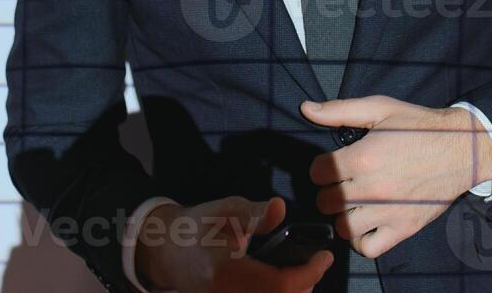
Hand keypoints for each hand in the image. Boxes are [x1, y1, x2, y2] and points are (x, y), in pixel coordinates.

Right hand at [134, 194, 333, 292]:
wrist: (166, 249)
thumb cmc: (197, 226)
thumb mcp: (224, 210)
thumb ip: (253, 213)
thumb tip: (280, 208)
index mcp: (227, 273)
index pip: (281, 284)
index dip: (310, 272)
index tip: (325, 256)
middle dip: (306, 284)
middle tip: (315, 263)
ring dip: (293, 292)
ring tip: (302, 272)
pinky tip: (281, 282)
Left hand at [302, 95, 491, 258]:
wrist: (463, 149)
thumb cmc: (419, 126)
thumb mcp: (380, 108)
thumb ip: (340, 110)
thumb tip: (306, 109)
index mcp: (363, 157)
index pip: (317, 173)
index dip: (322, 166)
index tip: (333, 164)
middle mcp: (372, 189)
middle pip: (326, 201)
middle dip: (329, 190)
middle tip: (344, 182)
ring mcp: (388, 212)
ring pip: (342, 227)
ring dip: (344, 215)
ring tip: (354, 203)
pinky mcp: (403, 229)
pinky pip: (368, 248)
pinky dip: (362, 239)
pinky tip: (367, 223)